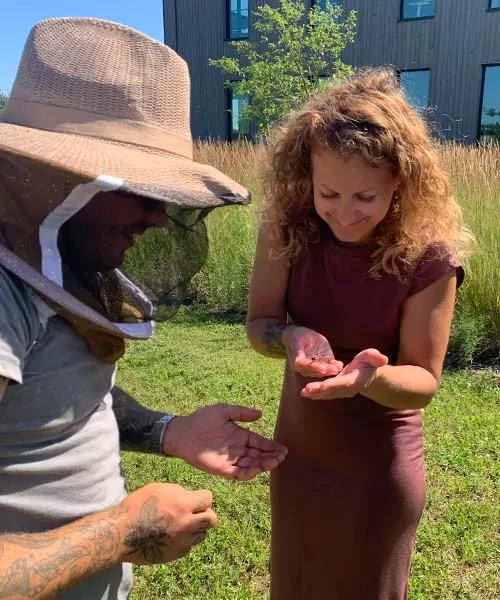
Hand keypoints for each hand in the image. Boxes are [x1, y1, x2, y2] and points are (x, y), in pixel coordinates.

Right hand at [119, 483, 216, 564]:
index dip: (203, 497)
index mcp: (182, 504)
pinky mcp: (175, 554)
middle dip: (205, 514)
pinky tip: (172, 535)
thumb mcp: (158, 488)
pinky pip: (189, 547)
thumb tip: (190, 496)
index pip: (208, 498)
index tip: (195, 499)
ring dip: (196, 528)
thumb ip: (178, 491)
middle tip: (193, 513)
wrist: (121, 533)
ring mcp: (182, 541)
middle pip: (212, 519)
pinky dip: (185, 541)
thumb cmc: (137, 506)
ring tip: (181, 524)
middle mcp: (186, 523)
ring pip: (202, 534)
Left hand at [163, 404, 287, 479]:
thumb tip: (260, 414)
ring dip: (262, 465)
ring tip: (272, 463)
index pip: (260, 442)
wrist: (183, 432)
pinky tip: (256, 470)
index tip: (283, 449)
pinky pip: (238, 473)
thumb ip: (241, 413)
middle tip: (281, 457)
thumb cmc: (202, 419)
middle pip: (258, 455)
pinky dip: (248, 473)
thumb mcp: (223, 411)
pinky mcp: (222, 469)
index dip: (271, 446)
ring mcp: (231, 460)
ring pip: (251, 465)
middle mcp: (238, 449)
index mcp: (240, 435)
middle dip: (270, 457)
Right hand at [283, 326, 343, 376]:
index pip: (306, 367)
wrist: (304, 335)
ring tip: (338, 367)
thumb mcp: (296, 341)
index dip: (314, 368)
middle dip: (326, 370)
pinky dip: (335, 365)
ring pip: (323, 370)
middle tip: (334, 370)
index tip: (323, 368)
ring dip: (331, 369)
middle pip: (316, 371)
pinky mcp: (324, 361)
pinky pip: (329, 365)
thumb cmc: (298, 337)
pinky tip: (340, 365)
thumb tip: (298, 361)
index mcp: (297, 363)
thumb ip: (297, 351)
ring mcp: (316, 365)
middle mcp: (307, 368)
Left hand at [301, 348, 388, 399]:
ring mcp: (342, 392)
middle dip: (318, 391)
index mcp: (354, 380)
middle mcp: (347, 389)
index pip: (341, 384)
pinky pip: (326, 393)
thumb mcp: (373, 357)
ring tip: (303, 393)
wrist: (371, 376)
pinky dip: (316, 393)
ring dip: (315, 394)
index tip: (321, 387)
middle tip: (306, 390)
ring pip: (327, 394)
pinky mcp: (337, 391)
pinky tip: (306, 392)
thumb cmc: (371, 364)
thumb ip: (375, 358)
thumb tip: (383, 359)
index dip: (331, 385)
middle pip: (331, 390)